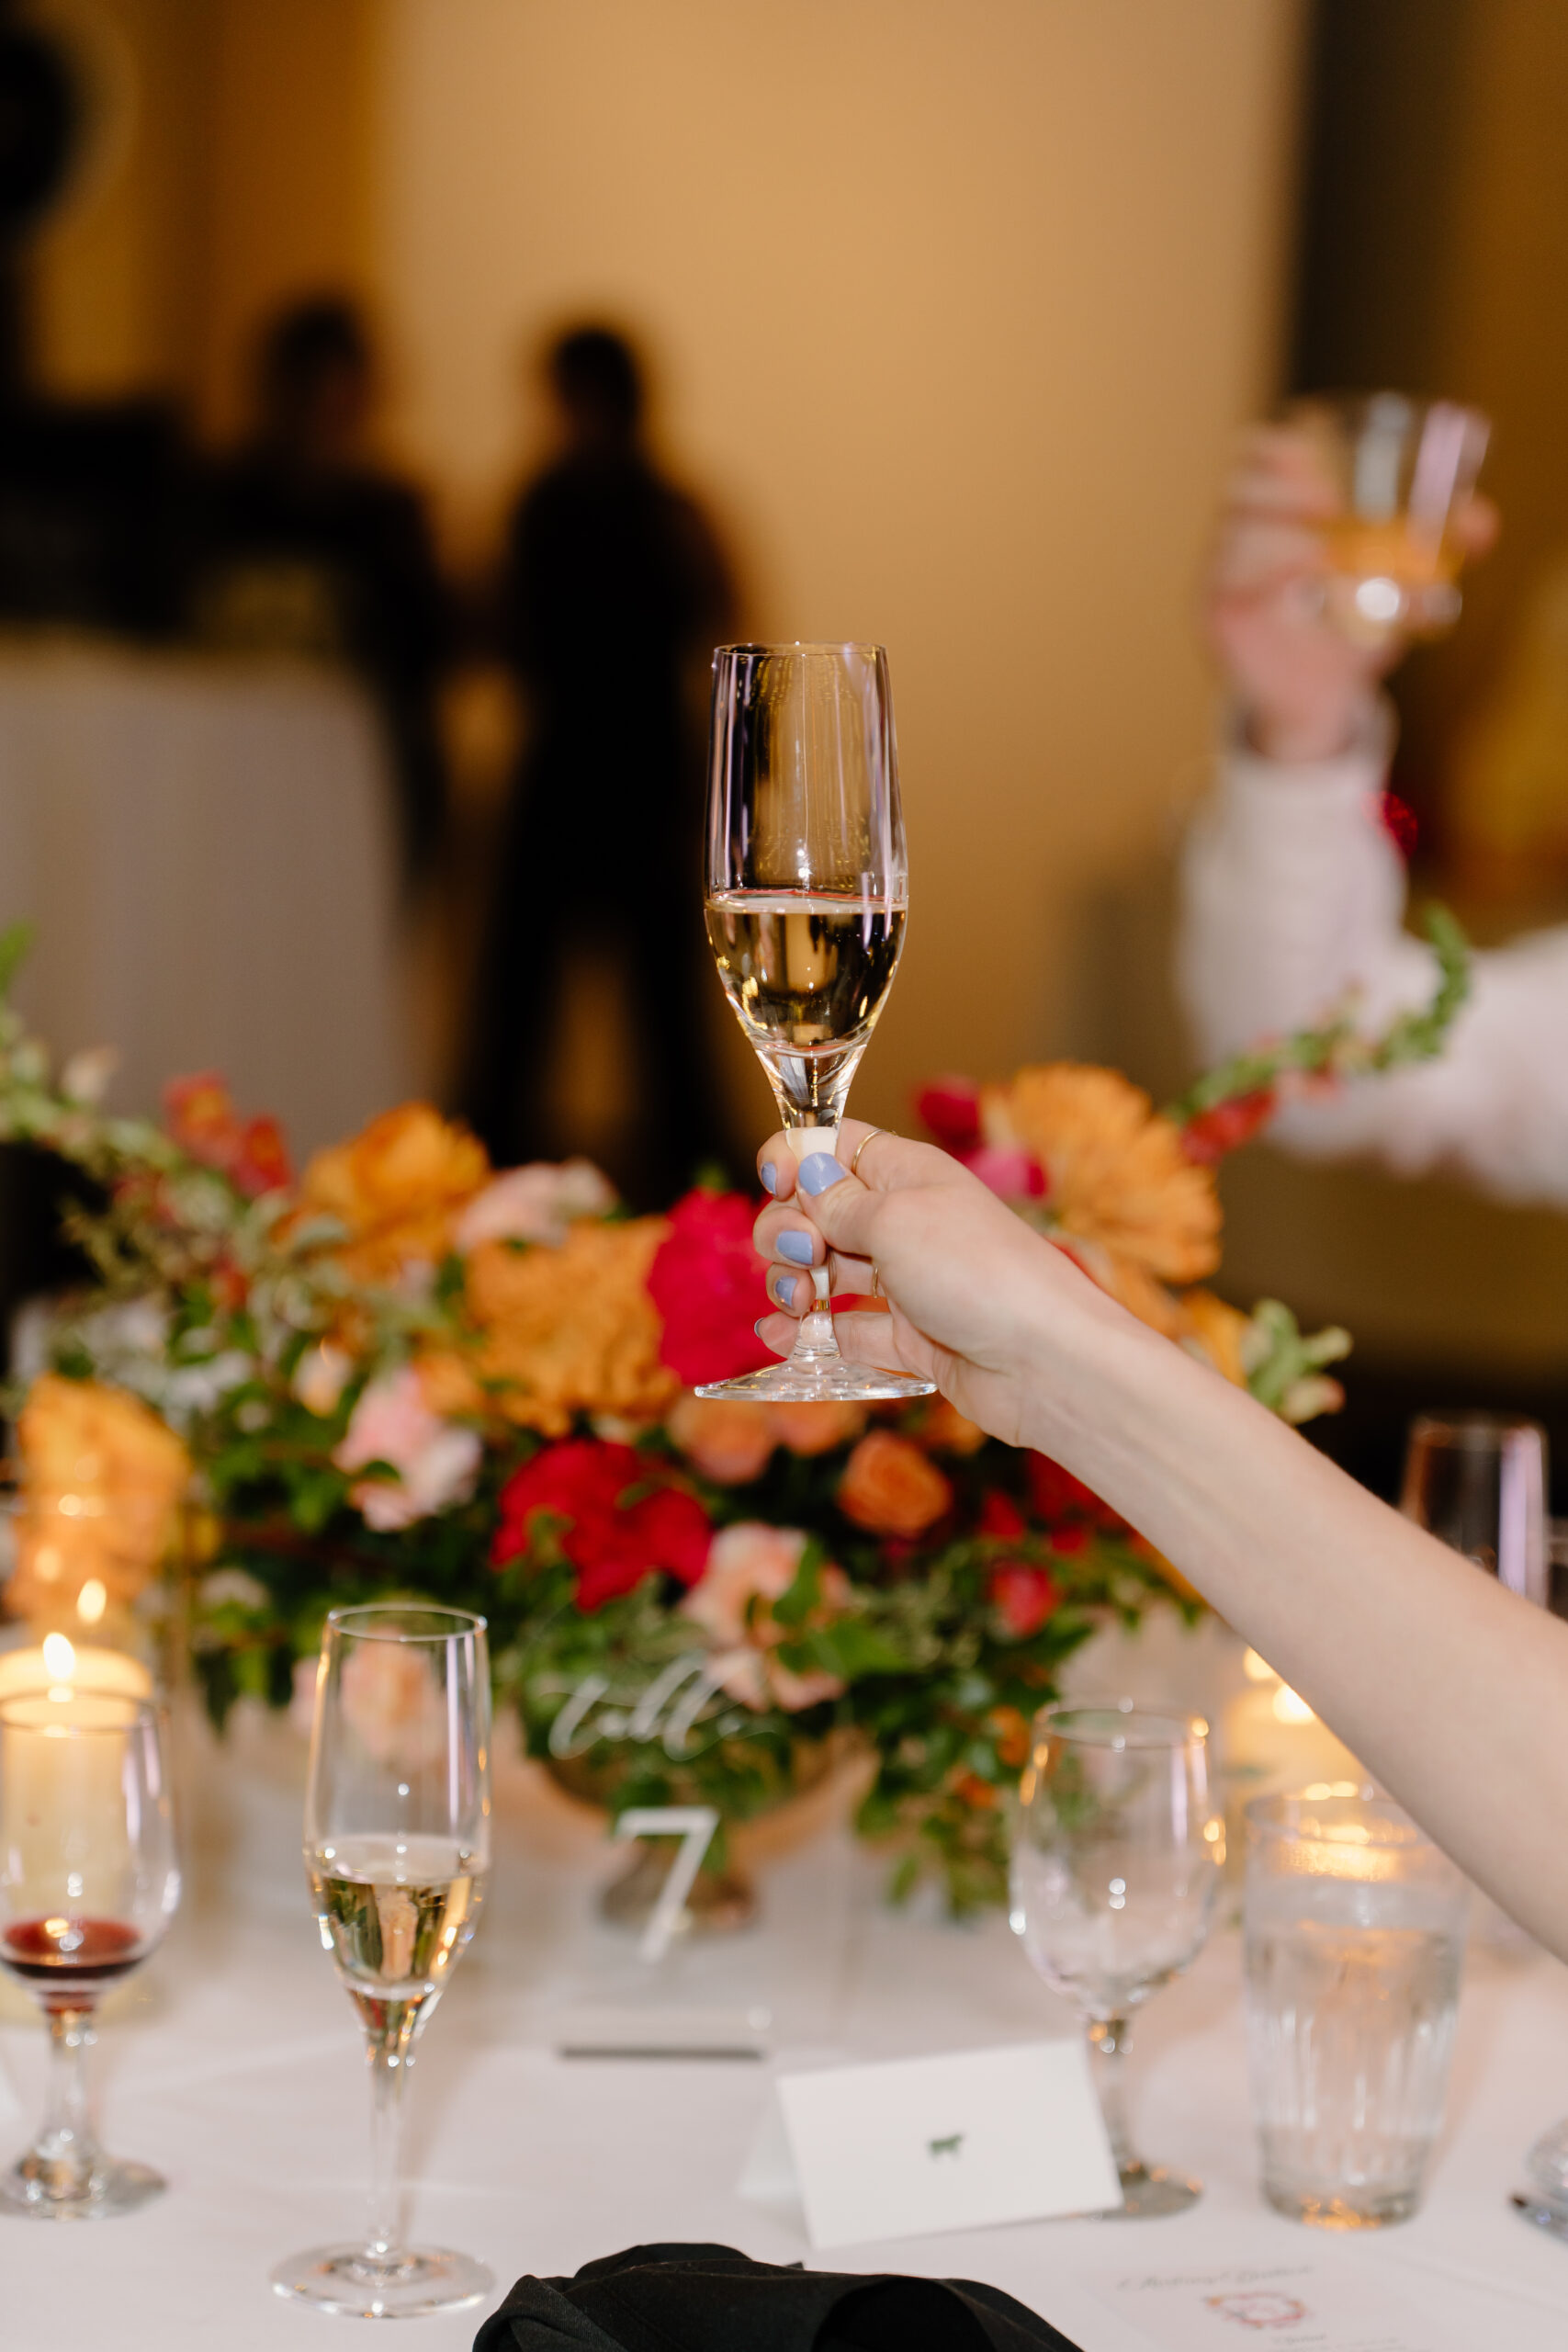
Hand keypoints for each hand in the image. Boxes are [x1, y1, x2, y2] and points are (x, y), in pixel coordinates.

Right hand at [751, 1119, 1126, 1450]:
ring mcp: (904, 1281)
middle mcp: (903, 1221)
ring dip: (792, 1282)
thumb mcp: (894, 1219)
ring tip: (797, 1303)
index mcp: (905, 1173)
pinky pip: (844, 1328)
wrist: (1044, 1361)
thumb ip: (837, 1202)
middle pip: (817, 1212)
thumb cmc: (979, 1271)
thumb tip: (803, 1174)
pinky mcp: (907, 1337)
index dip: (796, 1159)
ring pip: (824, 1272)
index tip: (777, 1185)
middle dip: (788, 1230)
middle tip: (803, 1254)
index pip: (835, 1146)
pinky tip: (782, 1336)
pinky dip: (809, 1331)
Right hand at [1204, 424, 1496, 762]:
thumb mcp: (1397, 581)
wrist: (1318, 698)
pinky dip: (1268, 583)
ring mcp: (1220, 579)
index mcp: (1277, 510)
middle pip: (1239, 490)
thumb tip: (1482, 523)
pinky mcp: (1218, 619)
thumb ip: (1436, 548)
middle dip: (1283, 492)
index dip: (1282, 447)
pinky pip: (1228, 590)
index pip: (1257, 454)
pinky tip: (1301, 590)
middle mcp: (1239, 537)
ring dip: (1281, 540)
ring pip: (1233, 539)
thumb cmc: (1353, 626)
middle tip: (1329, 511)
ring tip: (1323, 555)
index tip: (1319, 456)